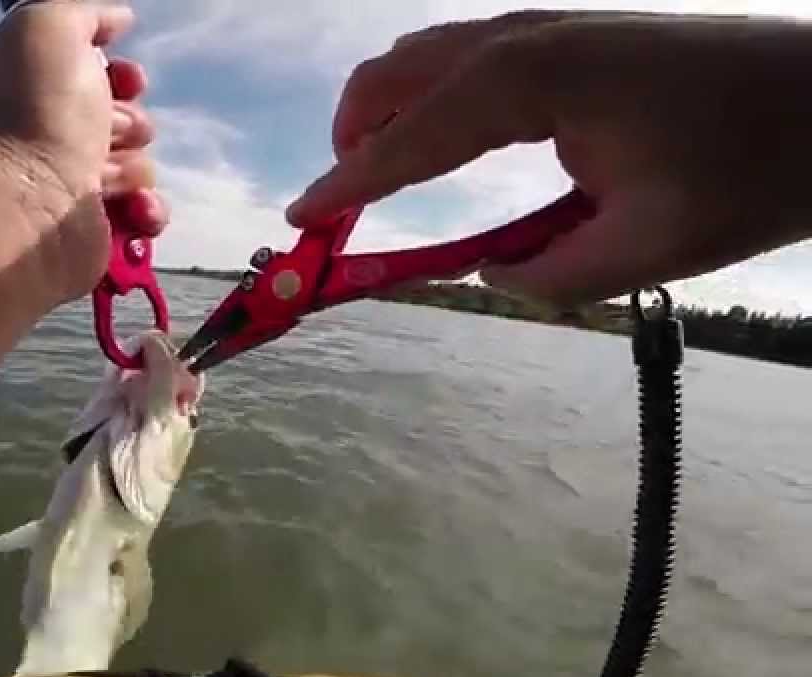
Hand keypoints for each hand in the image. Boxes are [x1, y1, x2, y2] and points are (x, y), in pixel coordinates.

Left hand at [0, 1, 166, 299]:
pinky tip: (133, 208)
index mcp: (26, 89)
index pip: (86, 75)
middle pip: (119, 121)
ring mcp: (66, 191)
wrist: (21, 210)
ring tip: (107, 176)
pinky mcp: (90, 235)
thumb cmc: (29, 111)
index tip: (125, 76)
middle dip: (130, 120)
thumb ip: (84, 12)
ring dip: (134, 166)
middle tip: (109, 128)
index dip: (118, 73)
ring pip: (135, 168)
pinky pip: (140, 217)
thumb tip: (118, 18)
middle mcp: (43, 139)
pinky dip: (145, 211)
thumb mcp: (47, 26)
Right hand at [287, 12, 811, 304]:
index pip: (410, 135)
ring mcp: (546, 26)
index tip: (299, 222)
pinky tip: (447, 145)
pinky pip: (462, 58)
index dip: (347, 184)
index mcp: (535, 81)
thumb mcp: (647, 246)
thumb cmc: (752, 169)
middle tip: (345, 211)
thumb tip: (488, 271)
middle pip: (393, 74)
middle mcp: (526, 38)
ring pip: (422, 57)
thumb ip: (546, 275)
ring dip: (387, 117)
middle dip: (354, 141)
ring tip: (386, 182)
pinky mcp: (565, 34)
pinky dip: (427, 101)